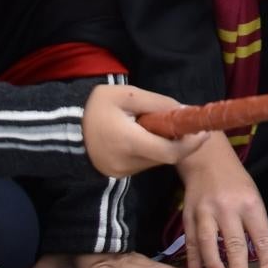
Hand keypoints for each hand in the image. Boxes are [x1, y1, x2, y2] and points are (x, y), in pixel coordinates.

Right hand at [80, 83, 213, 177]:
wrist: (62, 127)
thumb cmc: (94, 107)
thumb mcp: (126, 95)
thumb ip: (158, 103)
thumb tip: (186, 110)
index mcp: (129, 142)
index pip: (170, 152)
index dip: (192, 143)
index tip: (205, 131)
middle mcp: (127, 163)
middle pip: (166, 156)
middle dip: (179, 140)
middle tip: (183, 122)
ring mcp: (122, 171)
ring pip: (156, 159)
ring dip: (165, 144)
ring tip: (154, 124)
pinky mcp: (118, 173)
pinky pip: (144, 162)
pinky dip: (152, 149)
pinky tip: (143, 134)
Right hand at [177, 144, 267, 267]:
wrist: (207, 158)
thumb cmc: (237, 184)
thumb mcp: (256, 203)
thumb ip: (265, 238)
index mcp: (250, 204)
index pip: (262, 236)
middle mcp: (228, 207)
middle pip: (234, 241)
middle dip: (238, 266)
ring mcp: (205, 211)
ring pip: (208, 242)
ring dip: (214, 265)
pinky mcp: (188, 215)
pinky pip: (190, 240)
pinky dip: (193, 259)